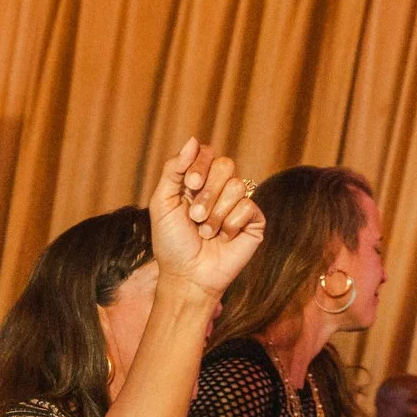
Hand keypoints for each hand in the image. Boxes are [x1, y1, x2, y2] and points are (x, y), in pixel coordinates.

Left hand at [147, 138, 266, 297]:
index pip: (207, 154)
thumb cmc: (172, 243)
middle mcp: (219, 189)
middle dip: (207, 193)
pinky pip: (249, 206)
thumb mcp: (162, 203)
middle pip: (225, 165)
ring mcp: (238, 204)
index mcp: (197, 181)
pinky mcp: (254, 221)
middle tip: (195, 217)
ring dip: (216, 214)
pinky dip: (231, 225)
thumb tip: (193, 140)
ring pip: (237, 186)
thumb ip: (173, 170)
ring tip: (206, 233)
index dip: (200, 166)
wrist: (187, 276)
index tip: (190, 185)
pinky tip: (224, 238)